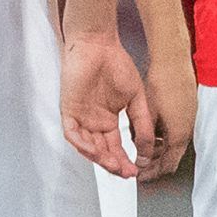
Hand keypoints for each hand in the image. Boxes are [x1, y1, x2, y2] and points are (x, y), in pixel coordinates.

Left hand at [63, 34, 144, 176]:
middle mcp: (93, 122)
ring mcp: (81, 116)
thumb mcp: (136, 98)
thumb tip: (147, 149)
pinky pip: (72, 133)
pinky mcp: (69, 109)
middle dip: (114, 164)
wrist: (99, 44)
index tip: (135, 170)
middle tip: (126, 172)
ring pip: (87, 146)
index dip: (124, 161)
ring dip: (100, 158)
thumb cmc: (117, 65)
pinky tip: (94, 150)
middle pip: (102, 151)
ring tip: (114, 165)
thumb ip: (142, 123)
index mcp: (108, 120)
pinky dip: (82, 144)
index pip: (115, 148)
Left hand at [139, 45, 195, 178]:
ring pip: (173, 144)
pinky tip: (153, 131)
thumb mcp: (149, 113)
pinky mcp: (189, 111)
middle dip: (155, 163)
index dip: (152, 173)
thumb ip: (146, 135)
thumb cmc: (163, 82)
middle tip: (140, 165)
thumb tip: (142, 150)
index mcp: (178, 135)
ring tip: (143, 149)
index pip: (167, 165)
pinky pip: (176, 132)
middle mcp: (187, 130)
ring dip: (159, 150)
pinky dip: (164, 137)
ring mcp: (190, 121)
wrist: (175, 60)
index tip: (141, 175)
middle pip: (171, 157)